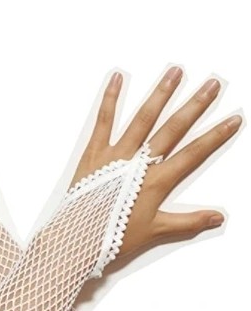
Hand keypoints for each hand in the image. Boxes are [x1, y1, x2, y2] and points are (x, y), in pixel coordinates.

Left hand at [72, 67, 241, 255]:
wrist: (77, 239)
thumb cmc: (114, 237)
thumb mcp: (154, 231)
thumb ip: (187, 222)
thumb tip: (217, 218)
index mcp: (156, 182)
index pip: (192, 155)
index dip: (214, 137)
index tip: (233, 119)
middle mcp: (138, 164)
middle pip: (172, 129)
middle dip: (194, 106)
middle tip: (211, 84)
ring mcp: (116, 155)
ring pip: (142, 119)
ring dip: (160, 94)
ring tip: (174, 72)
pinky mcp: (94, 153)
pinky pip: (104, 121)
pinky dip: (110, 99)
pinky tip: (117, 78)